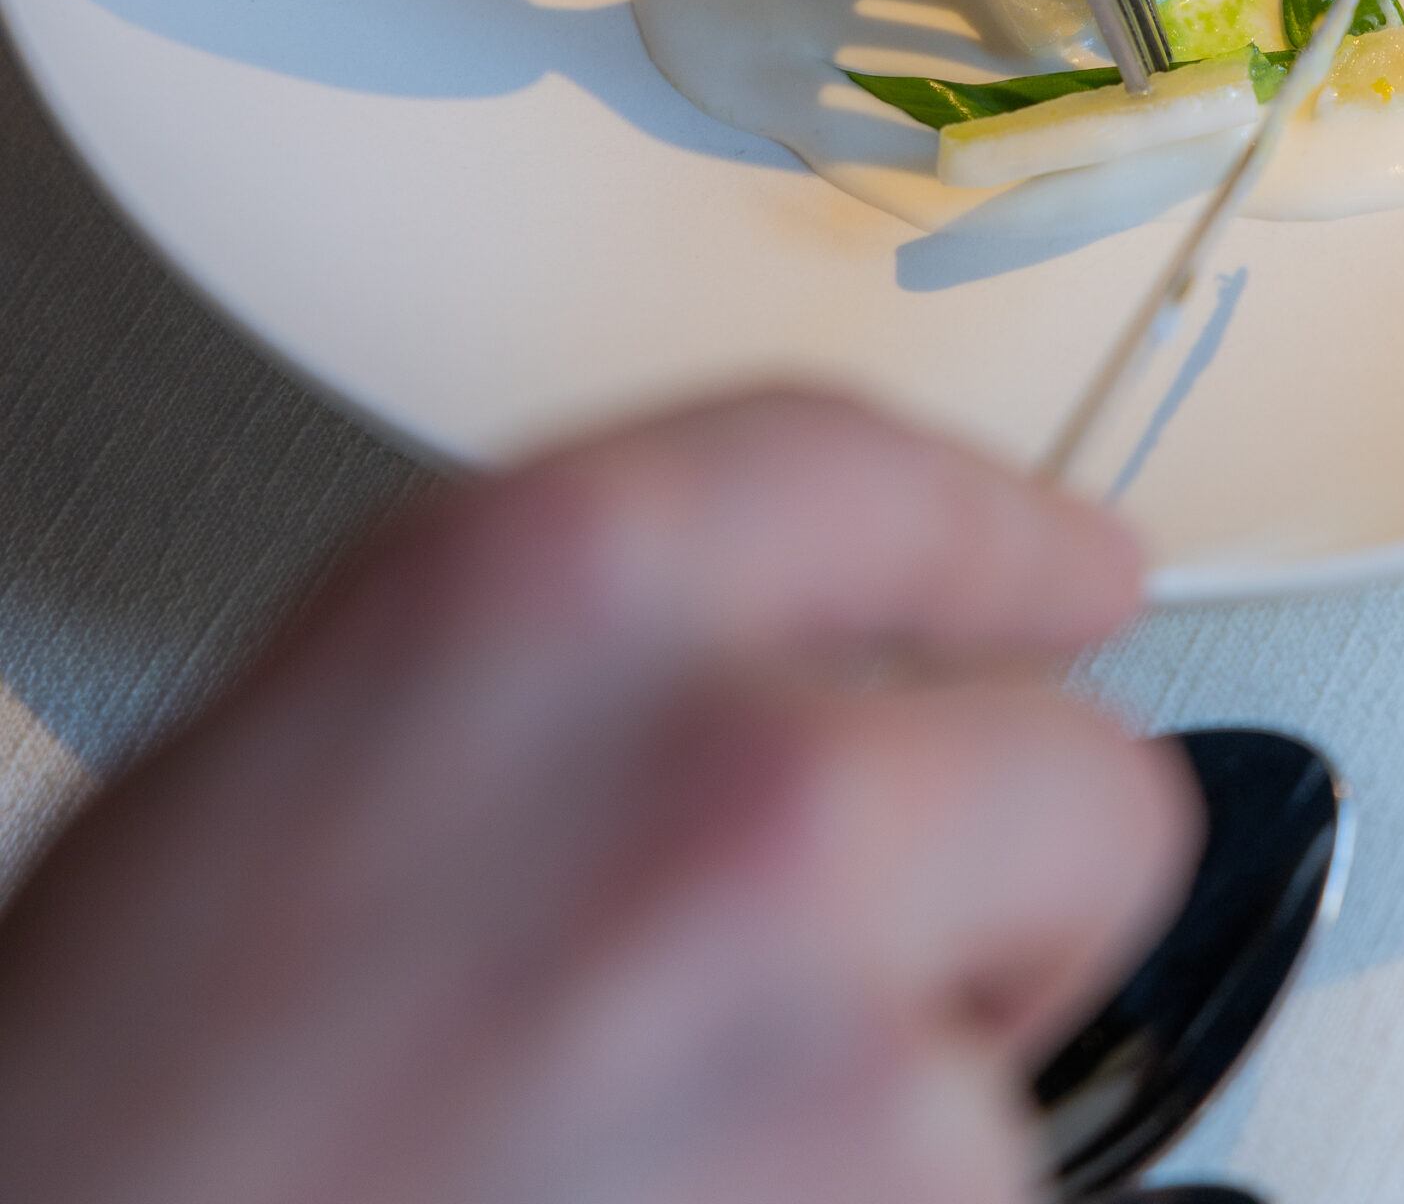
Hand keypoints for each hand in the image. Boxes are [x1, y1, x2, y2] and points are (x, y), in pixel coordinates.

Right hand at [0, 390, 1199, 1203]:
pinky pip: (974, 1202)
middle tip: (856, 968)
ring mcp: (830, 1035)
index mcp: (552, 588)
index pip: (879, 478)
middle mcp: (732, 776)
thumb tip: (782, 666)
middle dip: (1005, 875)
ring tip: (656, 1145)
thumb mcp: (340, 730)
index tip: (1079, 573)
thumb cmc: (119, 1091)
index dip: (998, 534)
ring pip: (1017, 1037)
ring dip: (898, 1091)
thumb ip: (592, 655)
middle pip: (1073, 777)